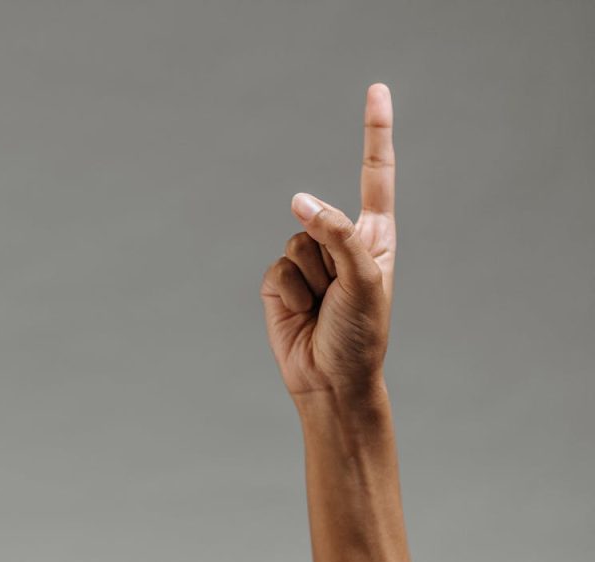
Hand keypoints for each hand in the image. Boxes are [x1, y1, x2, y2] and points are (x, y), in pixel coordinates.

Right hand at [261, 83, 396, 397]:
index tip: (376, 90)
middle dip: (329, 256)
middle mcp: (340, 241)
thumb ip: (336, 232)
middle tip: (341, 297)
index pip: (375, 173)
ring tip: (322, 308)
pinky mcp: (278, 281)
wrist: (329, 380)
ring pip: (295, 241)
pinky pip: (275, 268)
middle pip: (320, 216)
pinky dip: (288, 293)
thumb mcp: (364, 278)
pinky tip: (301, 314)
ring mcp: (308, 261)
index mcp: (374, 235)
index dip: (374, 132)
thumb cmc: (361, 333)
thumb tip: (298, 198)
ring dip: (310, 280)